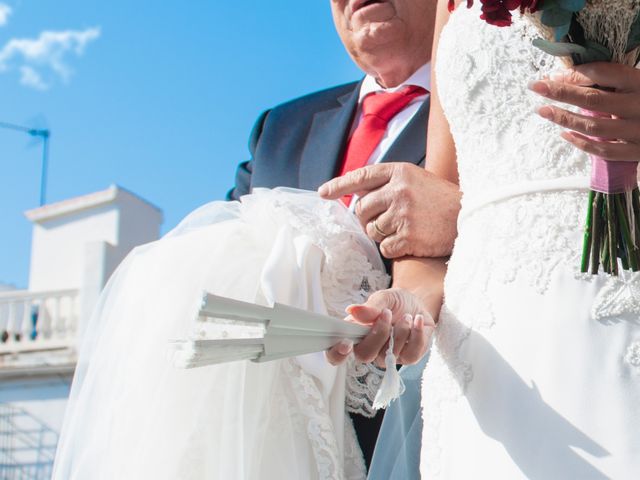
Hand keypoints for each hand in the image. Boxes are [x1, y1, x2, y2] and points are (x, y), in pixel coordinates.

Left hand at [318, 163, 460, 258]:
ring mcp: (403, 213)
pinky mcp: (408, 236)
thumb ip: (388, 184)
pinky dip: (393, 249)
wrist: (470, 217)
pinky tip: (409, 242)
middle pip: (361, 209)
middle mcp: (398, 190)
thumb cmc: (440, 200)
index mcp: (399, 172)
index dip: (339, 185)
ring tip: (402, 229)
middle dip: (366, 219)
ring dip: (381, 234)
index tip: (323, 193)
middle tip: (382, 222)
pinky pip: (385, 248)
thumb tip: (356, 197)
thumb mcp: (415, 180)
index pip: (361, 177)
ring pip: (371, 230)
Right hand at [326, 288, 436, 366]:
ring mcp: (388, 357)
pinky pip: (411, 354)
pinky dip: (416, 334)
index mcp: (354, 335)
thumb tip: (352, 310)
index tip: (346, 343)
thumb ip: (370, 307)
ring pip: (390, 355)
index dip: (336, 354)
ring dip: (400, 331)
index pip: (336, 354)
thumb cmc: (395, 302)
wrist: (418, 304)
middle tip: (387, 313)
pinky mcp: (408, 358)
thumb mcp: (382, 298)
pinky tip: (418, 320)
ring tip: (407, 315)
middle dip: (378, 334)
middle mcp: (368, 349)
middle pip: (364, 356)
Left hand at [529, 62, 639, 160]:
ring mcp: (639, 132)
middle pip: (595, 98)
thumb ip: (614, 80)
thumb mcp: (639, 83)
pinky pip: (604, 151)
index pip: (607, 73)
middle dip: (562, 92)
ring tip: (544, 110)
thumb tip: (570, 78)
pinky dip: (582, 143)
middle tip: (536, 87)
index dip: (578, 73)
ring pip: (595, 126)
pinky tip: (564, 134)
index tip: (554, 75)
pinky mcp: (637, 153)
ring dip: (565, 118)